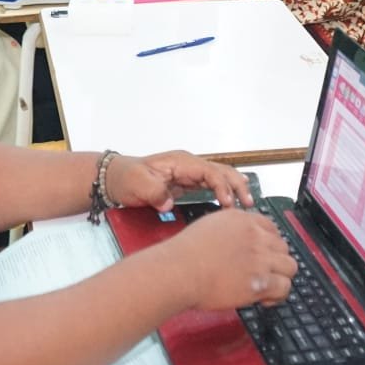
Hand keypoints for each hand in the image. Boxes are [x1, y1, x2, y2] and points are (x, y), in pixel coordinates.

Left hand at [107, 150, 254, 210]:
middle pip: (222, 170)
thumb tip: (169, 203)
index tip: (228, 202)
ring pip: (220, 177)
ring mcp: (189, 173)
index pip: (210, 171)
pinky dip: (224, 192)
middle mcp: (188, 165)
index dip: (222, 186)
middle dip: (237, 184)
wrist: (115, 178)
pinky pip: (212, 185)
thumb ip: (155, 192)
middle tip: (249, 202)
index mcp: (181, 162)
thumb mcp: (137, 184)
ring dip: (234, 187)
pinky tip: (231, 203)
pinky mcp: (187, 184)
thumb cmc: (126, 177)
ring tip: (247, 202)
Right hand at [170, 209, 296, 309]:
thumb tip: (236, 241)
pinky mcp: (261, 282)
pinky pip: (284, 287)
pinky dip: (278, 295)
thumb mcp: (210, 226)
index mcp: (244, 220)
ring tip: (267, 286)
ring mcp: (261, 259)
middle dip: (275, 260)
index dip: (270, 243)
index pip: (271, 228)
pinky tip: (265, 299)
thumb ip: (230, 230)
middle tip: (263, 273)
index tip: (264, 254)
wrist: (181, 270)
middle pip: (283, 247)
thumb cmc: (186, 253)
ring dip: (281, 276)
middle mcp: (256, 237)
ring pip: (290, 266)